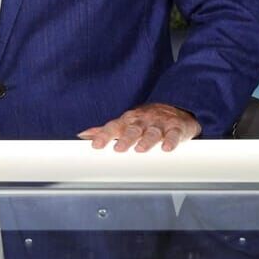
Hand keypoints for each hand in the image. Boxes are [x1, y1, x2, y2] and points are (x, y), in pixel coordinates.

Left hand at [78, 103, 200, 151]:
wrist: (175, 108)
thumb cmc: (145, 120)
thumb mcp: (125, 123)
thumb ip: (106, 130)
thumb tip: (82, 135)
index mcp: (128, 120)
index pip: (113, 127)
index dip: (104, 136)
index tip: (95, 145)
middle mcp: (142, 121)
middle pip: (132, 129)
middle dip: (125, 139)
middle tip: (118, 149)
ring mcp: (159, 124)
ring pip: (152, 132)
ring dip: (146, 141)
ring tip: (140, 150)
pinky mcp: (176, 128)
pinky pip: (174, 134)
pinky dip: (171, 141)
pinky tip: (167, 148)